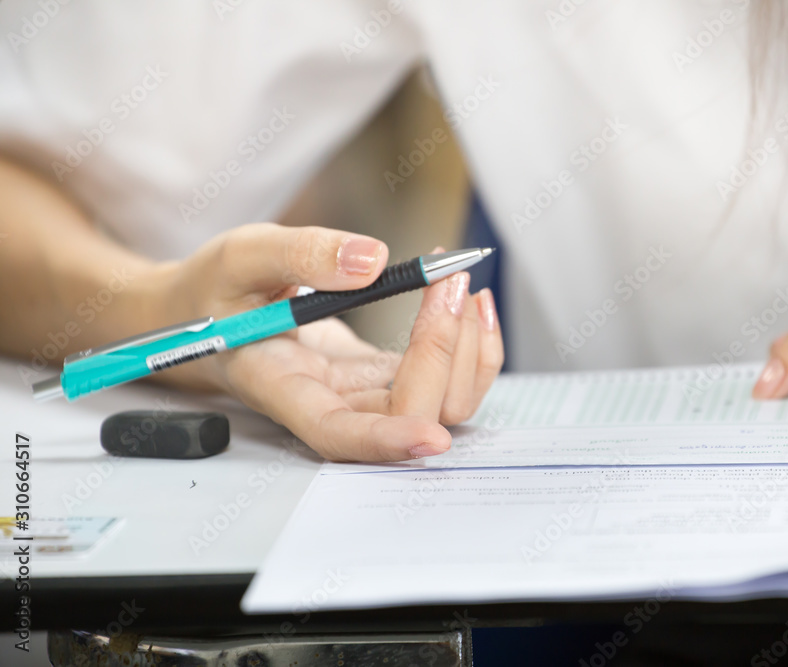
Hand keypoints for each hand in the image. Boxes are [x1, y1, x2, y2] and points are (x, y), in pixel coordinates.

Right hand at [151, 223, 502, 460]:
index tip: (429, 437)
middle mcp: (334, 403)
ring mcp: (366, 393)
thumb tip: (371, 260)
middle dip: (444, 349)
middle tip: (448, 280)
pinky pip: (447, 378)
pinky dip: (471, 344)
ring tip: (461, 285)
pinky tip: (464, 300)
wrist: (213, 311)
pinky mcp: (387, 376)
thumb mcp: (241, 257)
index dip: (385, 442)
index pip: (337, 434)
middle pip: (411, 412)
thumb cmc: (216, 293)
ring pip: (444, 403)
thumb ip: (301, 255)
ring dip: (470, 350)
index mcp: (284, 387)